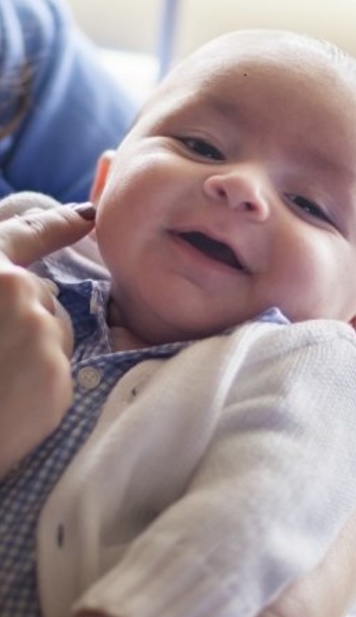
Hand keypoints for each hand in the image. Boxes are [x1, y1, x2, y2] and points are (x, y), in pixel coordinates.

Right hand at [0, 202, 95, 473]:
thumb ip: (1, 289)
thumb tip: (26, 285)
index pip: (23, 234)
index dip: (55, 222)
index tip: (86, 216)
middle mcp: (11, 290)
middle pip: (40, 295)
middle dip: (27, 318)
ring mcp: (36, 329)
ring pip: (55, 331)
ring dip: (37, 352)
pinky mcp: (54, 368)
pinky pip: (59, 367)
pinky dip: (43, 384)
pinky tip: (11, 400)